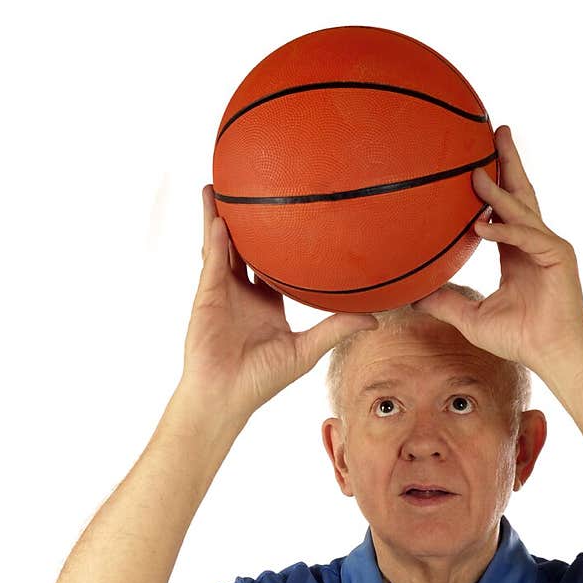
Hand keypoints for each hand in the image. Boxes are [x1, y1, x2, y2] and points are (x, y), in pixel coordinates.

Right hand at [180, 185, 376, 423]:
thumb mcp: (307, 349)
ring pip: (219, 247)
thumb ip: (337, 329)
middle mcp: (242, 292)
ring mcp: (221, 292)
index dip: (280, 240)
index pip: (273, 264)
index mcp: (265, 302)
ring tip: (215, 185)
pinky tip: (219, 221)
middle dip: (243, 218)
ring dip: (215, 217)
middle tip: (251, 185)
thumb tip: (376, 319)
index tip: (292, 214)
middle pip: (242, 246)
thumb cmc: (262, 379)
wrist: (227, 397)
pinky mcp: (206, 298)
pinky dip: (215, 243)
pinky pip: (211, 264)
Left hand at [411, 126, 582, 378]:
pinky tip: (480, 225)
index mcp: (517, 250)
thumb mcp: (471, 318)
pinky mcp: (558, 256)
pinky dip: (503, 230)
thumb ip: (445, 303)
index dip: (492, 184)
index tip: (475, 160)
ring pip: (521, 209)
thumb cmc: (518, 339)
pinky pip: (525, 236)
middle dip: (508, 160)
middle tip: (495, 129)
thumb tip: (412, 298)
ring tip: (476, 171)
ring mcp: (548, 245)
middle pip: (520, 192)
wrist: (551, 354)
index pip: (504, 208)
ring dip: (498, 190)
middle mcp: (534, 241)